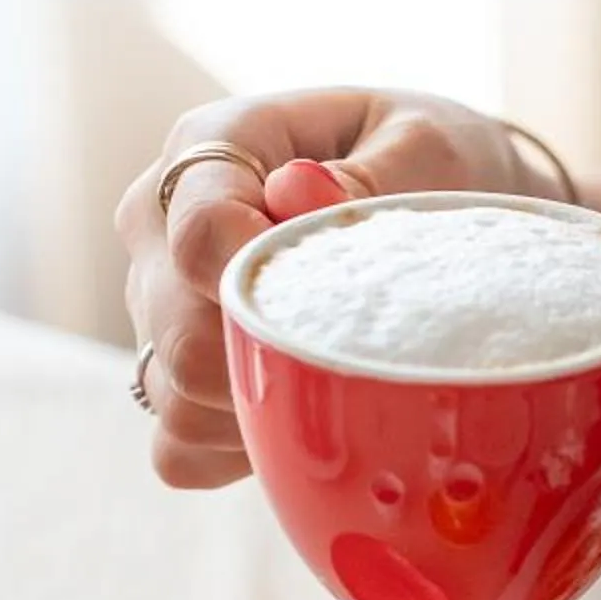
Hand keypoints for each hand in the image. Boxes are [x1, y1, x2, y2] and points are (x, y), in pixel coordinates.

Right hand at [115, 90, 548, 487]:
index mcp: (211, 147)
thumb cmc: (432, 165)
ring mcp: (157, 309)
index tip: (342, 294)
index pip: (197, 232)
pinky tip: (304, 420)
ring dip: (262, 411)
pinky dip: (240, 453)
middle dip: (274, 359)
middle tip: (363, 349)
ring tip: (344, 381)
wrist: (443, 204)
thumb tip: (300, 200)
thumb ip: (371, 174)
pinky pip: (179, 451)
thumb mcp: (429, 145)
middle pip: (182, 335)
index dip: (263, 283)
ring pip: (177, 399)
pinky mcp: (173, 381)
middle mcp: (160, 228)